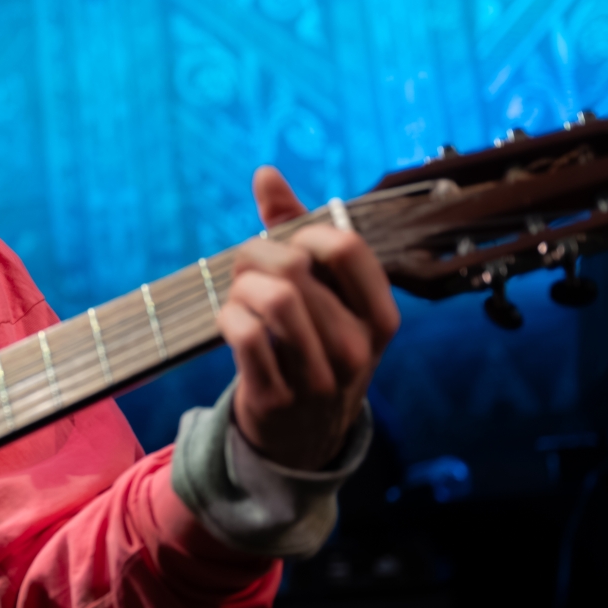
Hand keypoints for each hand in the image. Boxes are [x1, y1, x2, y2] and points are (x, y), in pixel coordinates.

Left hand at [218, 167, 400, 470]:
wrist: (302, 434)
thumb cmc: (311, 346)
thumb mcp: (322, 295)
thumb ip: (294, 230)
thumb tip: (265, 173)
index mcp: (380, 315)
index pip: (344, 247)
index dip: (301, 233)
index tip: (285, 246)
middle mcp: (358, 346)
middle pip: (296, 268)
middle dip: (256, 256)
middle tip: (246, 269)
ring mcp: (320, 376)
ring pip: (273, 298)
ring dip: (241, 286)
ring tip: (240, 295)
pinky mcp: (278, 397)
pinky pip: (244, 335)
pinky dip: (228, 317)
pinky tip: (231, 322)